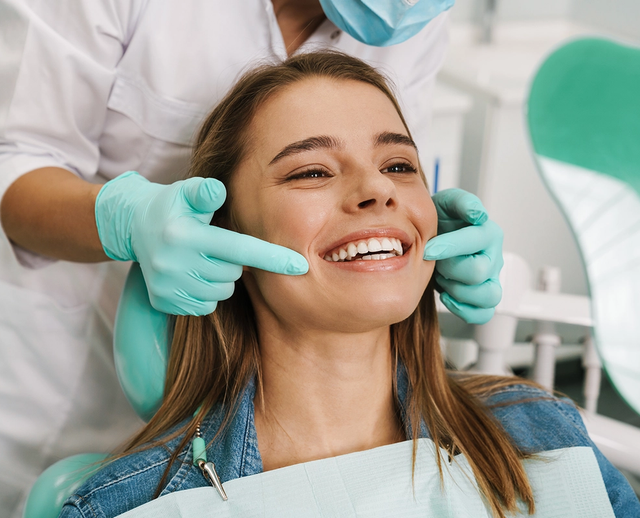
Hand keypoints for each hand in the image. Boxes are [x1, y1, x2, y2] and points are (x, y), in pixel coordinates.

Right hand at [95, 171, 307, 314]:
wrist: (133, 227)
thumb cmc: (172, 206)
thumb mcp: (186, 191)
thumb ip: (205, 191)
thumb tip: (219, 190)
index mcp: (184, 236)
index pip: (239, 249)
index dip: (272, 258)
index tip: (301, 266)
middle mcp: (174, 265)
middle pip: (232, 273)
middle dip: (233, 261)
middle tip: (215, 244)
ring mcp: (168, 287)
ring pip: (221, 292)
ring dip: (220, 277)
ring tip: (202, 258)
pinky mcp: (164, 302)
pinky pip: (205, 306)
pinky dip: (206, 292)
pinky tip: (192, 274)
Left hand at [424, 189, 502, 324]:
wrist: (434, 237)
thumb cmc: (441, 221)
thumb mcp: (447, 203)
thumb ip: (462, 202)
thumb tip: (477, 214)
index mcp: (488, 233)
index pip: (475, 242)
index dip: (448, 247)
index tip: (427, 249)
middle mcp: (493, 257)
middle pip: (478, 272)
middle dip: (450, 268)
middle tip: (435, 262)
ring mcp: (491, 279)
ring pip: (488, 296)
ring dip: (459, 291)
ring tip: (443, 279)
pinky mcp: (483, 296)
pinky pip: (484, 313)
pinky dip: (465, 310)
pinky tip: (447, 296)